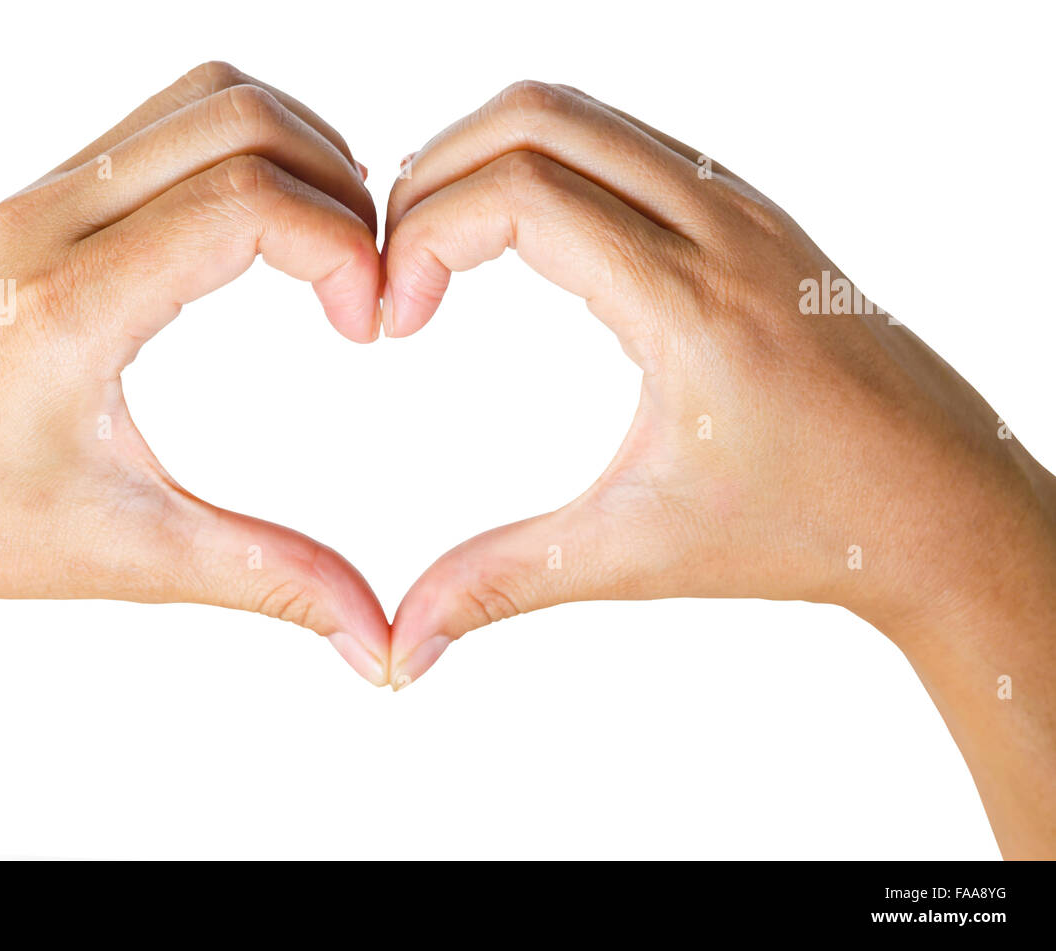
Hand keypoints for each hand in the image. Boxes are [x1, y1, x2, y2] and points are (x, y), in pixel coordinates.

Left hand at [0, 62, 389, 855]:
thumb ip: (272, 582)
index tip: (371, 326)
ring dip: (297, 150)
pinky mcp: (41, 198)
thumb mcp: (134, 558)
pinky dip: (246, 148)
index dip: (344, 247)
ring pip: (203, 98)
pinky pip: (165, 121)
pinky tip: (269, 233)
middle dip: (341, 190)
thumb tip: (382, 645)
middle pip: (239, 120)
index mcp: (68, 311)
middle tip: (371, 284)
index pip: (243, 202)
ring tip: (333, 249)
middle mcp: (47, 226)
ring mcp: (38, 198)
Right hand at [381, 82, 1055, 855]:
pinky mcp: (750, 213)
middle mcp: (721, 229)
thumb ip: (501, 584)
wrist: (941, 503)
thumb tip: (401, 646)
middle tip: (397, 263)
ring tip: (445, 248)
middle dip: (434, 172)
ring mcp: (743, 208)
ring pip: (582, 113)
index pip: (518, 193)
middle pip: (535, 116)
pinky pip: (627, 140)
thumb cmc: (809, 528)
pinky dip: (549, 162)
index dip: (422, 236)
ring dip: (489, 157)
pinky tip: (525, 244)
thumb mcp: (635, 554)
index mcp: (689, 306)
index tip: (395, 319)